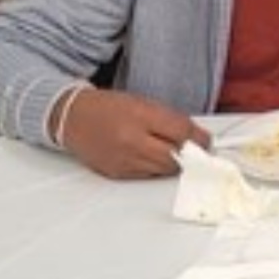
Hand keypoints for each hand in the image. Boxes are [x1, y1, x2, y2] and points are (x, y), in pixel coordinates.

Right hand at [58, 87, 210, 178]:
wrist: (72, 118)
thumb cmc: (107, 107)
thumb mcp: (142, 103)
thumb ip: (169, 119)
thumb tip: (197, 137)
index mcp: (139, 116)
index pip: (182, 132)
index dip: (200, 138)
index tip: (206, 140)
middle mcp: (131, 141)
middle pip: (176, 156)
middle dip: (191, 155)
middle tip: (196, 150)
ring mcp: (124, 160)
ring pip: (164, 170)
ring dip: (175, 162)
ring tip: (173, 151)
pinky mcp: (118, 174)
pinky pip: (148, 175)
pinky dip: (156, 168)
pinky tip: (152, 156)